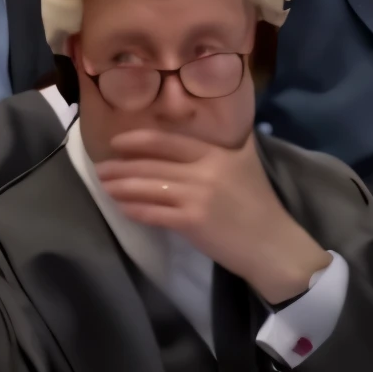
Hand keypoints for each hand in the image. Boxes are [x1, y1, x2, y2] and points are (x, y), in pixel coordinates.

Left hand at [94, 128, 331, 302]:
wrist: (272, 244)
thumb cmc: (258, 205)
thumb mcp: (245, 164)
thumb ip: (226, 145)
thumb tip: (205, 127)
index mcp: (217, 154)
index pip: (168, 142)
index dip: (138, 140)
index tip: (116, 142)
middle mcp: (205, 171)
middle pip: (152, 165)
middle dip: (121, 166)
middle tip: (100, 168)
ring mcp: (197, 197)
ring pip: (148, 188)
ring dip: (121, 187)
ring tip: (105, 186)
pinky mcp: (192, 222)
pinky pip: (153, 213)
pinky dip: (134, 209)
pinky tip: (122, 208)